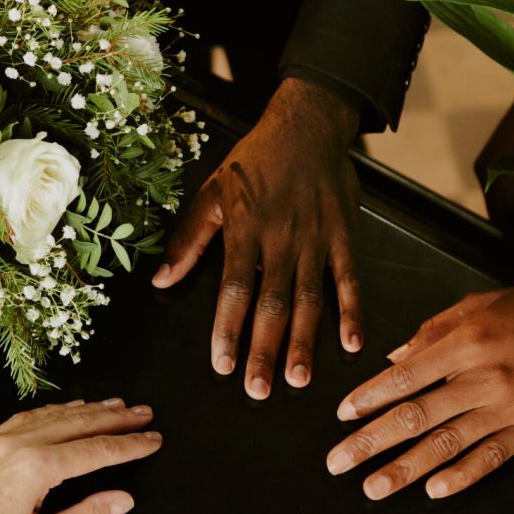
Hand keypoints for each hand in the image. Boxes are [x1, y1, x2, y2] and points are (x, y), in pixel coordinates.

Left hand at [0, 398, 161, 513]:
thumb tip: (121, 500)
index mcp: (38, 468)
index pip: (97, 450)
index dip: (130, 444)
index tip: (153, 439)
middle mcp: (23, 443)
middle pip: (82, 422)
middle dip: (118, 417)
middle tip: (145, 413)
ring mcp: (5, 436)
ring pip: (58, 414)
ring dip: (92, 409)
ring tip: (117, 405)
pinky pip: (33, 415)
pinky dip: (59, 409)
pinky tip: (70, 409)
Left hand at [152, 77, 361, 397]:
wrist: (306, 124)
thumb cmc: (254, 161)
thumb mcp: (212, 193)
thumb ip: (189, 240)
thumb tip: (161, 279)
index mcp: (245, 230)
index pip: (234, 288)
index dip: (228, 328)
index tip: (222, 364)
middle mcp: (281, 239)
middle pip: (272, 303)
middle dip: (265, 349)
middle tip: (259, 390)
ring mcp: (317, 238)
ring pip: (309, 298)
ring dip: (304, 341)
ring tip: (298, 379)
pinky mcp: (345, 235)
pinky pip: (349, 279)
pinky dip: (352, 311)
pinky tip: (351, 343)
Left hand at [326, 283, 513, 499]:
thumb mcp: (479, 304)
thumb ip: (432, 331)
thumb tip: (394, 358)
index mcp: (466, 342)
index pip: (405, 377)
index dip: (369, 398)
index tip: (343, 414)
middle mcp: (484, 377)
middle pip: (416, 416)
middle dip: (371, 441)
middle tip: (338, 461)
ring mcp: (509, 407)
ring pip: (447, 444)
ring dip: (405, 469)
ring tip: (373, 486)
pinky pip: (492, 458)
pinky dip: (462, 476)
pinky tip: (435, 490)